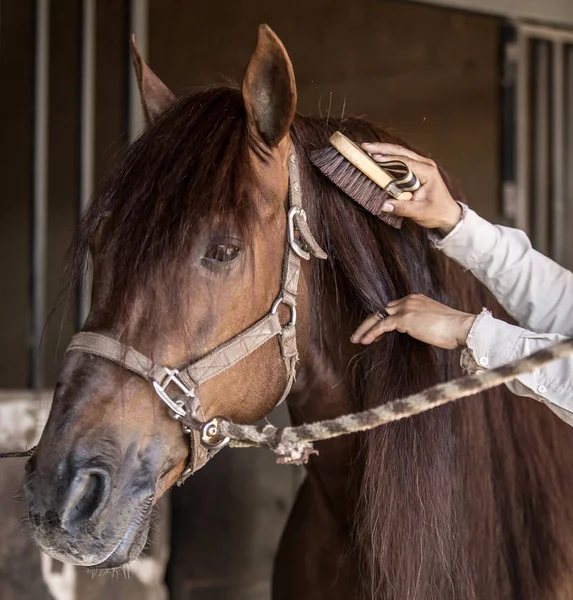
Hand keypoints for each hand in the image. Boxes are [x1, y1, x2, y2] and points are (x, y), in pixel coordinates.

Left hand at [350, 294, 475, 349]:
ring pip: (378, 317)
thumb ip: (419, 324)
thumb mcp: (433, 322)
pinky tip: (364, 341)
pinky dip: (371, 333)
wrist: (463, 328)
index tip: (374, 333)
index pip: (391, 308)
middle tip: (357, 335)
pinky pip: (382, 326)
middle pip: (382, 310)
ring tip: (355, 340)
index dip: (380, 320)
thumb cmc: (452, 330)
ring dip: (365, 329)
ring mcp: (406, 308)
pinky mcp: (405, 318)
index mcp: (415, 299)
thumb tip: (412, 333)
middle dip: (368, 323)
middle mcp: (408, 300)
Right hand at [361, 142, 461, 234]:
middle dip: (382, 148)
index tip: (373, 158)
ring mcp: (422, 164)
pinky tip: (377, 156)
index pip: (405, 161)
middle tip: (365, 147)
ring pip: (400, 152)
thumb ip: (402, 208)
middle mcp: (425, 164)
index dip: (388, 159)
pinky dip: (389, 156)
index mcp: (427, 172)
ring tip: (367, 149)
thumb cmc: (436, 212)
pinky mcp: (418, 168)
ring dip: (384, 150)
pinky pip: (402, 158)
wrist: (448, 214)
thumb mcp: (419, 212)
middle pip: (401, 151)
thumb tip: (383, 205)